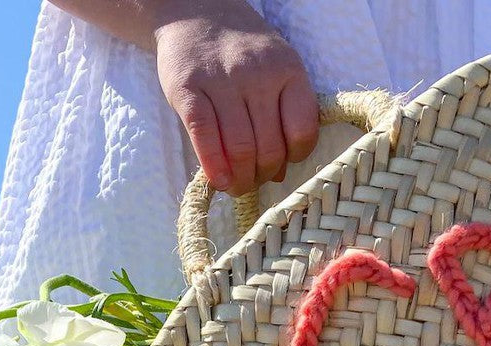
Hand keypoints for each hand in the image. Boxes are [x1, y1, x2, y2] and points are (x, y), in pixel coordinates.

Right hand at [153, 0, 318, 196]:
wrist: (195, 14)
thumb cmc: (241, 50)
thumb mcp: (275, 68)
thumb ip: (283, 114)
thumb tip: (281, 172)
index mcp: (288, 70)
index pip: (302, 130)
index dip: (295, 157)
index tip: (283, 164)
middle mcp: (258, 74)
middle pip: (269, 147)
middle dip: (263, 176)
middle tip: (254, 181)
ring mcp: (221, 81)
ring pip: (239, 148)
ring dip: (240, 179)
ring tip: (236, 184)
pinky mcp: (187, 89)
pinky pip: (204, 136)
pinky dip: (213, 165)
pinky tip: (218, 180)